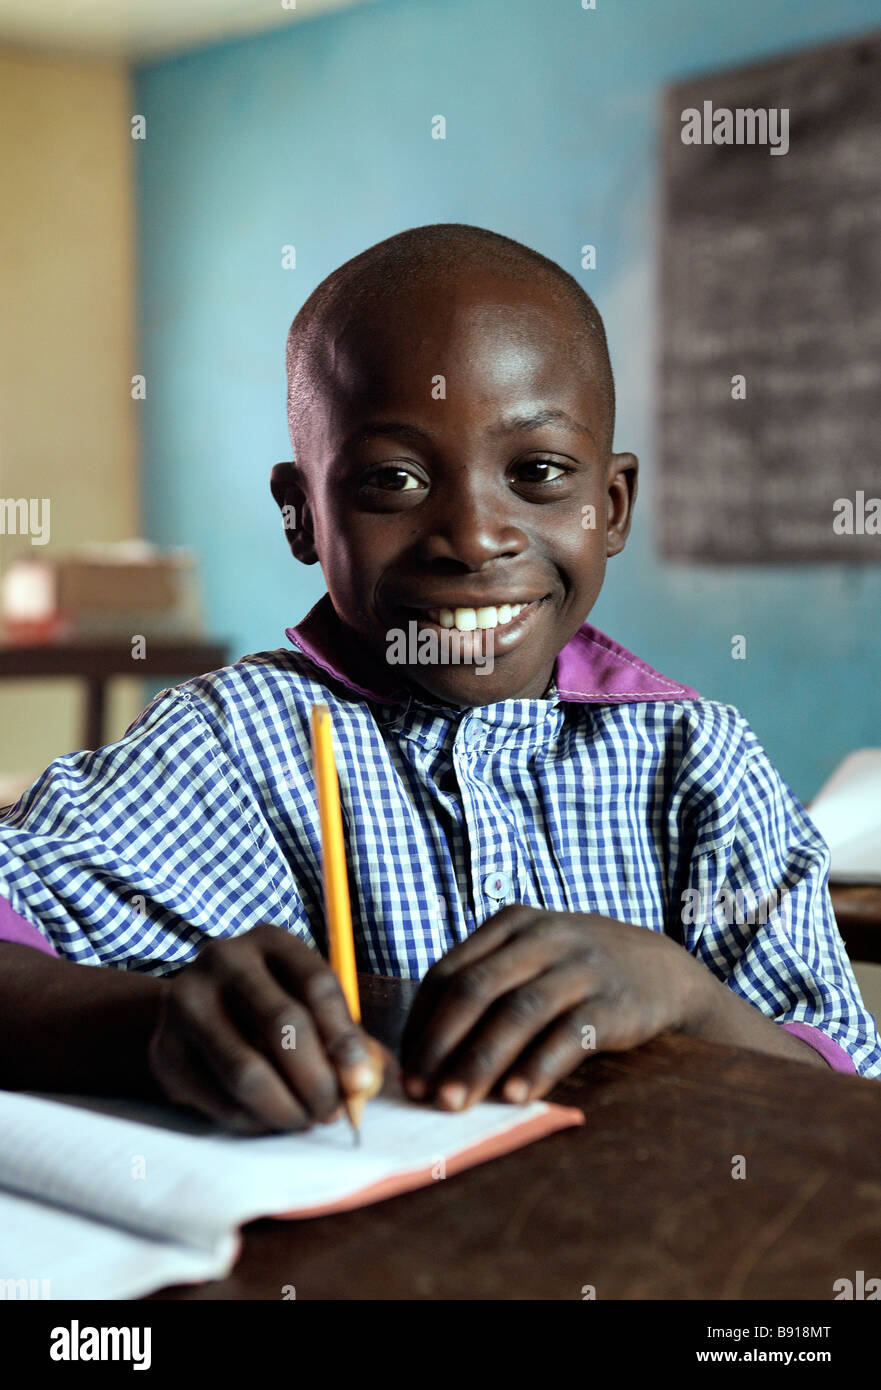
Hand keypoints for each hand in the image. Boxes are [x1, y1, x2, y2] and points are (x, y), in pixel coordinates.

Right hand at [148, 923, 385, 1132]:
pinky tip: (267, 1118)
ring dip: (286, 1108)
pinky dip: (252, 1119)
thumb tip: (371, 1079)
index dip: (344, 1038)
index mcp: (270, 940)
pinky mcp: (164, 1049)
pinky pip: (218, 1098)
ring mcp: (186, 1001)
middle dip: (317, 1080)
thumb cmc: (267, 1010)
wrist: (191, 1016)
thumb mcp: (306, 1005)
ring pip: (246, 1069)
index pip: (316, 986)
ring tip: (304, 1120)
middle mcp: (223, 959)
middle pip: (282, 1024)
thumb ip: (344, 1037)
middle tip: (332, 1113)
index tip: (361, 1081)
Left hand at [400, 905, 707, 1108]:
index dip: (421, 1024)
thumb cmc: (575, 973)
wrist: (661, 970)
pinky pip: (568, 1035)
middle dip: (441, 1044)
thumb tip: (426, 1056)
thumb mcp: (530, 958)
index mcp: (510, 924)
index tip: (404, 1070)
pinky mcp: (613, 1002)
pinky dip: (538, 1066)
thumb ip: (486, 989)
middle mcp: (541, 937)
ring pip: (518, 1012)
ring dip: (480, 1061)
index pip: (447, 972)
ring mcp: (580, 967)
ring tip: (455, 1102)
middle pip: (476, 989)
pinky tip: (516, 1097)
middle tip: (420, 1092)